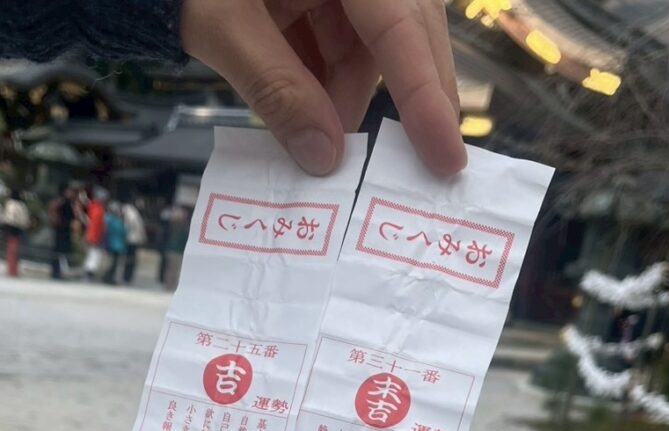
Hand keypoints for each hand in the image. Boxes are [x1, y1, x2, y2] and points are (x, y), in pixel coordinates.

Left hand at [181, 0, 465, 177]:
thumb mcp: (223, 24)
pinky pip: (346, 40)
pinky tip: (308, 111)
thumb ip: (276, 89)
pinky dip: (329, 82)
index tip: (445, 157)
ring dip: (349, 97)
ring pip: (377, 45)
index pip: (400, 26)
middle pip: (408, 32)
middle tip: (415, 166)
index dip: (424, 95)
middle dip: (403, 101)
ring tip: (319, 140)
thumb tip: (324, 160)